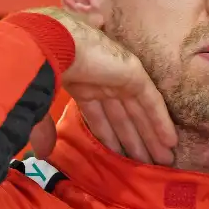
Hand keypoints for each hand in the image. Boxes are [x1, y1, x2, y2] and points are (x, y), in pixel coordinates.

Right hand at [28, 8, 176, 164]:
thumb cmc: (38, 70)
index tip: (120, 159)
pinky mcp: (133, 75)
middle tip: (149, 166)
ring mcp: (119, 77)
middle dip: (136, 142)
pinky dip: (162, 122)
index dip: (112, 139)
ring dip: (152, 138)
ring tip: (164, 161)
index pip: (102, 118)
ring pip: (140, 113)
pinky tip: (171, 141)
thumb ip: (44, 130)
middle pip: (124, 119)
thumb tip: (43, 154)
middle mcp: (102, 82)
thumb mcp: (38, 106)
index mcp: (81, 86)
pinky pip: (152, 102)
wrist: (49, 42)